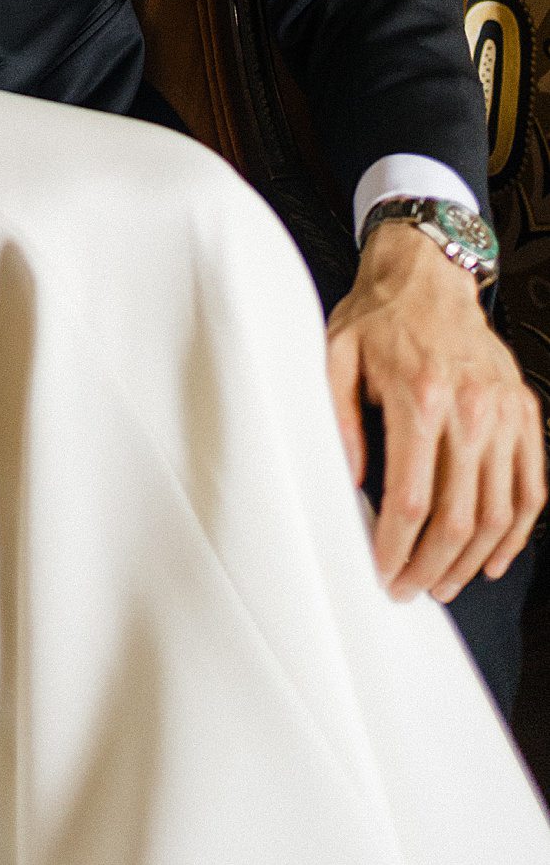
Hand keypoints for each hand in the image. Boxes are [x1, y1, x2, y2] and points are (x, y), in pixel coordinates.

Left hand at [326, 220, 545, 600]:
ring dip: (472, 560)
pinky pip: (532, 488)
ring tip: (444, 582)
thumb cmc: (377, 317)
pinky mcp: (524, 413)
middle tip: (411, 590)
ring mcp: (504, 413)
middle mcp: (469, 408)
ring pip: (499, 512)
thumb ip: (339, 421)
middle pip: (458, 516)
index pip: (412, 498)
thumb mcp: (335, 358)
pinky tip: (494, 558)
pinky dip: (518, 533)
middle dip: (432, 566)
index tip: (383, 571)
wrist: (427, 274)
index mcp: (419, 397)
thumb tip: (349, 482)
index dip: (396, 546)